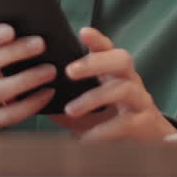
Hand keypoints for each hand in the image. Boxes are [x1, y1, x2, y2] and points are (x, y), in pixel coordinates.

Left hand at [47, 27, 176, 141]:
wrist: (146, 143)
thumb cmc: (110, 119)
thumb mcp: (86, 107)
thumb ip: (63, 98)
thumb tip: (30, 91)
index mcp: (114, 71)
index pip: (108, 48)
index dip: (97, 39)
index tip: (83, 32)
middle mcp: (130, 80)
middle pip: (121, 59)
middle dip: (95, 62)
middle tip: (69, 71)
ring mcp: (140, 100)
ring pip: (123, 89)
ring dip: (94, 98)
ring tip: (71, 110)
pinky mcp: (144, 123)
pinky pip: (126, 122)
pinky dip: (104, 130)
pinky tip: (86, 138)